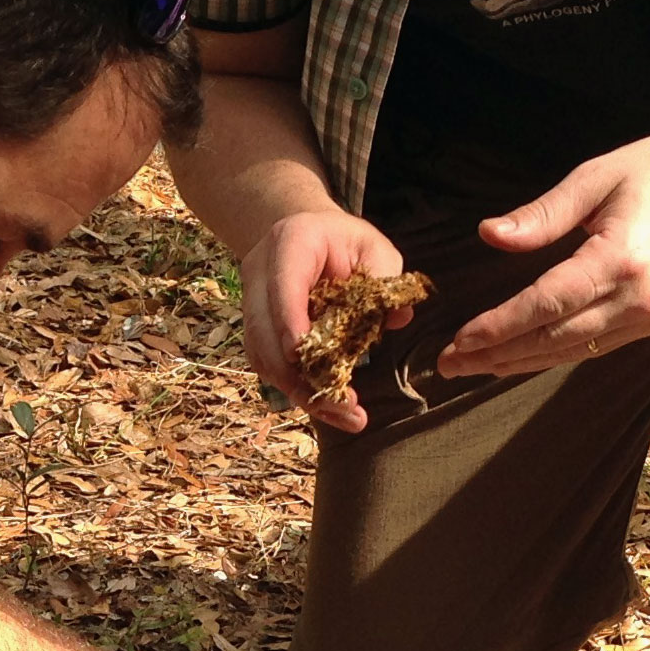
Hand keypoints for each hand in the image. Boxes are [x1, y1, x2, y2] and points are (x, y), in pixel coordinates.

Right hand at [241, 208, 410, 432]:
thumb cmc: (344, 242)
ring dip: (298, 390)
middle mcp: (260, 272)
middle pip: (264, 328)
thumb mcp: (375, 248)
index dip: (288, 319)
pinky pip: (265, 364)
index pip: (283, 283)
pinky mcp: (255, 328)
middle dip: (297, 373)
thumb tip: (398, 319)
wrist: (307, 234)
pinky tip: (327, 408)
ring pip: (262, 353)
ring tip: (344, 416)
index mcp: (290, 242)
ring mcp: (252, 300)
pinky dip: (294, 389)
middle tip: (343, 406)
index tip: (300, 354)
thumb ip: (386, 279)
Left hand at [437, 122, 649, 379]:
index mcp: (621, 258)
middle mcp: (639, 298)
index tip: (459, 340)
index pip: (546, 304)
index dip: (498, 327)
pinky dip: (554, 354)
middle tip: (448, 364)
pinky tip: (522, 357)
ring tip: (475, 367)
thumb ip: (542, 214)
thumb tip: (490, 235)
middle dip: (498, 355)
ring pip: (573, 350)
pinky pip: (596, 345)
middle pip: (555, 338)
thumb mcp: (596, 176)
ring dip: (521, 362)